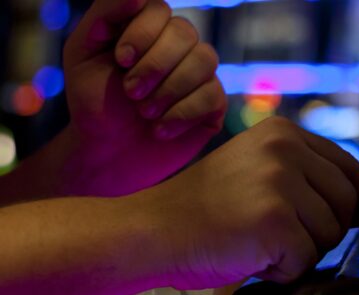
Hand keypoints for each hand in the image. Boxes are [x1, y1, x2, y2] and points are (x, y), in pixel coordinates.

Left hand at [62, 0, 226, 195]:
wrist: (109, 154)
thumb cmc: (94, 101)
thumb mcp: (83, 52)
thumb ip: (104, 15)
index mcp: (147, 27)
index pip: (159, 9)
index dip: (142, 33)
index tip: (120, 61)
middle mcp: (178, 45)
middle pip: (185, 32)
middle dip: (155, 65)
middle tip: (131, 93)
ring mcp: (200, 73)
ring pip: (205, 59)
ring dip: (169, 90)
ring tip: (145, 113)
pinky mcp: (214, 103)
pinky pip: (212, 95)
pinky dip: (181, 114)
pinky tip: (159, 130)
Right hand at [140, 117, 358, 287]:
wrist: (151, 232)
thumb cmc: (206, 212)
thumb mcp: (259, 176)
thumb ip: (308, 182)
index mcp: (284, 134)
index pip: (351, 168)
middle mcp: (284, 149)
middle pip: (347, 205)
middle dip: (325, 233)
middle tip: (283, 240)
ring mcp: (279, 182)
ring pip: (330, 235)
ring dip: (301, 252)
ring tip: (258, 243)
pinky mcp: (274, 218)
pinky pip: (306, 259)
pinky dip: (282, 270)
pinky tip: (250, 257)